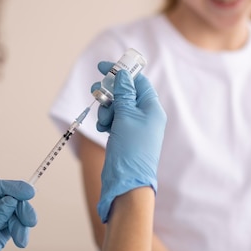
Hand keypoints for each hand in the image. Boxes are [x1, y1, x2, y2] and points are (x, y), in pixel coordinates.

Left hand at [0, 179, 36, 250]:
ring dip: (22, 223)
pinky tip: (21, 241)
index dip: (11, 186)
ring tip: (22, 240)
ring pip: (13, 214)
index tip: (28, 192)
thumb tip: (11, 200)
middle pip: (6, 199)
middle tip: (30, 220)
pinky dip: (21, 232)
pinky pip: (14, 227)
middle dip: (21, 208)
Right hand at [92, 61, 166, 222]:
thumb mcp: (126, 116)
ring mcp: (135, 126)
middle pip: (125, 92)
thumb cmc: (131, 150)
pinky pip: (114, 119)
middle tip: (99, 94)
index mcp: (152, 108)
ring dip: (106, 108)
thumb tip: (123, 75)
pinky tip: (103, 128)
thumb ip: (123, 93)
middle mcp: (145, 115)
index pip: (138, 81)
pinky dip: (106, 120)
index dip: (122, 72)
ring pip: (117, 106)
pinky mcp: (124, 135)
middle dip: (110, 93)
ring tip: (104, 121)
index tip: (103, 67)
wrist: (127, 182)